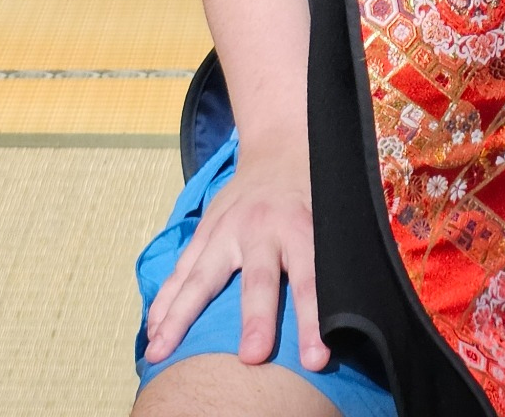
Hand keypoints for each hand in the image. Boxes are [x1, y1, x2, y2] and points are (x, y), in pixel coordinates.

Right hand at [144, 142, 328, 371]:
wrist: (279, 145)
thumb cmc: (310, 193)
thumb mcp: (328, 216)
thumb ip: (330, 259)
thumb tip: (351, 313)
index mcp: (300, 227)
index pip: (310, 278)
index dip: (312, 319)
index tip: (315, 358)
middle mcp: (262, 228)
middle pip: (258, 279)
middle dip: (256, 319)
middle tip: (252, 357)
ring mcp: (226, 229)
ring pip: (202, 275)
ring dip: (181, 316)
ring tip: (160, 352)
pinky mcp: (205, 231)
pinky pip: (182, 269)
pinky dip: (165, 300)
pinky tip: (153, 330)